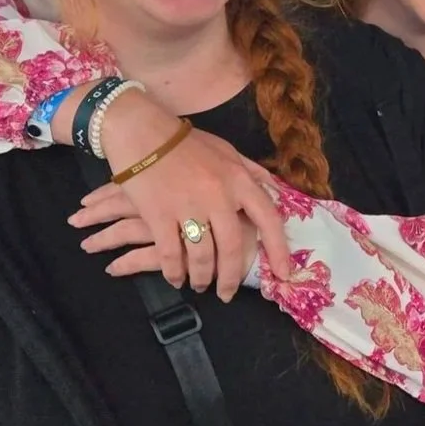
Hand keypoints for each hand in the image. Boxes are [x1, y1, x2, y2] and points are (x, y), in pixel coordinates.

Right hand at [93, 89, 289, 297]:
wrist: (141, 132)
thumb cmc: (186, 143)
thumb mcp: (227, 152)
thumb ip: (252, 172)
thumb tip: (275, 191)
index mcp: (239, 179)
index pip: (268, 219)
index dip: (279, 250)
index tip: (283, 274)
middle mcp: (219, 195)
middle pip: (232, 247)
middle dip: (231, 276)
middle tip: (227, 293)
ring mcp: (188, 206)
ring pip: (202, 256)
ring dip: (201, 277)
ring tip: (200, 286)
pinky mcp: (158, 215)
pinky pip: (170, 254)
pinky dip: (174, 271)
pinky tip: (176, 278)